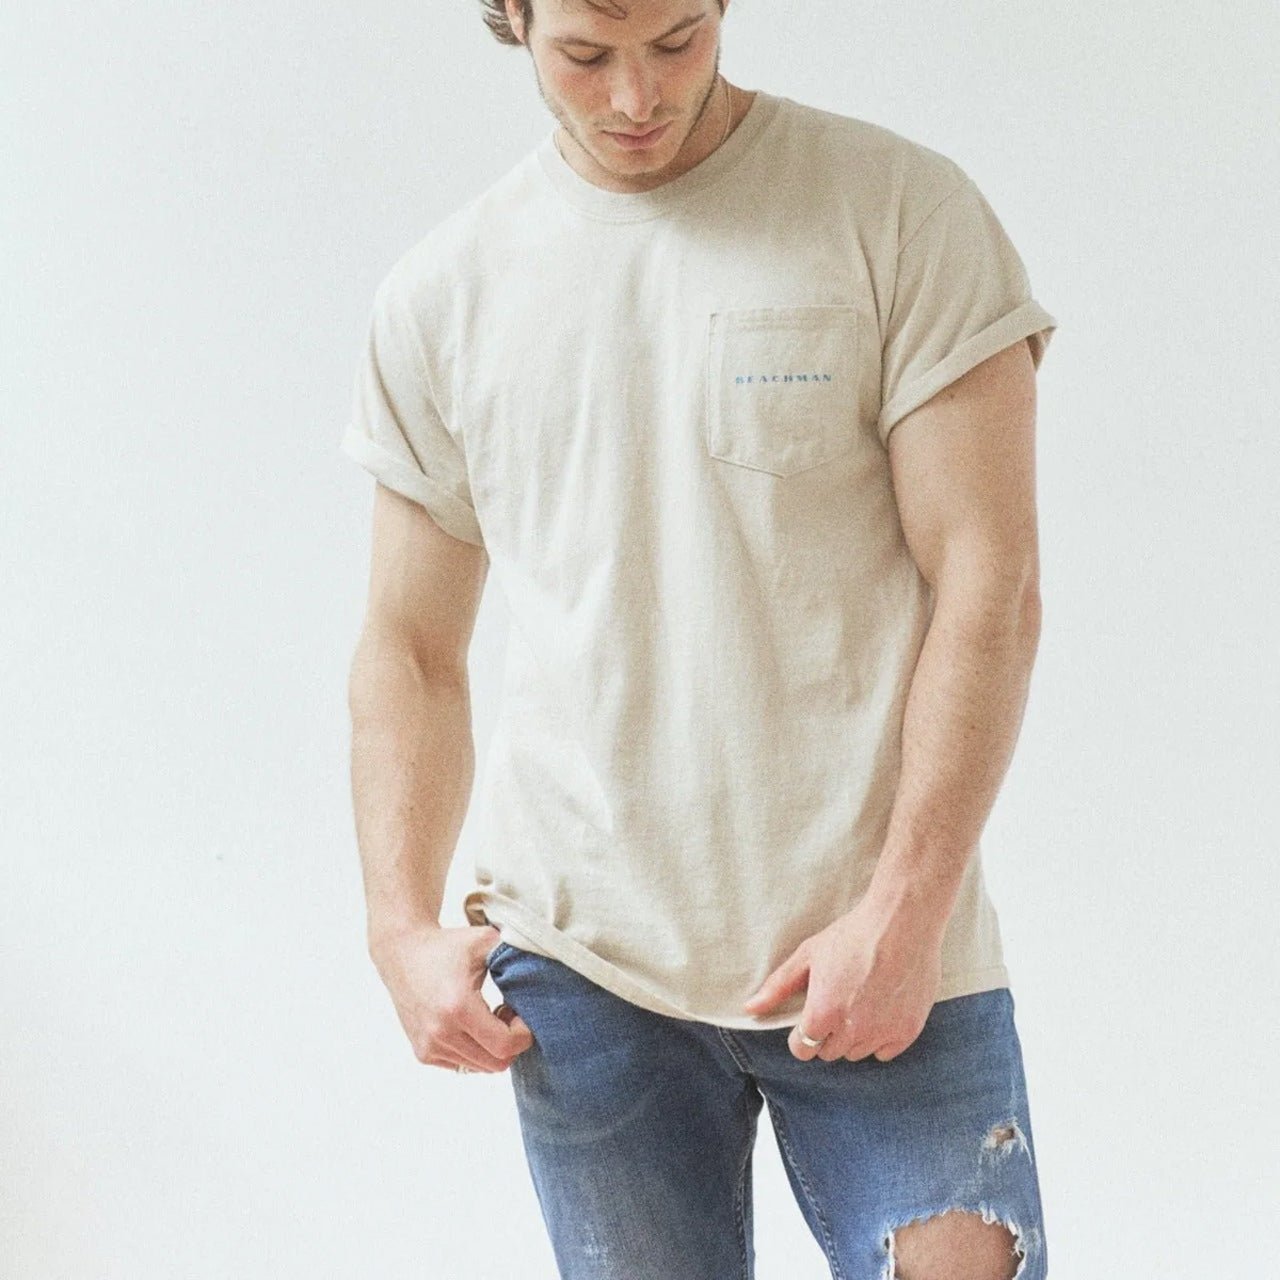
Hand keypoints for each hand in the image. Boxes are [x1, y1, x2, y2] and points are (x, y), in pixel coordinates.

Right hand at [371, 923, 534, 1072]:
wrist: (402, 952)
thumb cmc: (448, 945)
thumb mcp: (485, 941)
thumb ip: (516, 950)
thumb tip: (548, 956)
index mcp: (458, 1007)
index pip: (504, 1046)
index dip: (522, 1035)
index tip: (519, 1014)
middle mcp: (440, 1033)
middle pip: (496, 1063)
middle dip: (510, 1043)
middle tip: (508, 1015)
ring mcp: (429, 1046)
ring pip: (480, 1067)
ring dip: (492, 1048)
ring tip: (489, 1018)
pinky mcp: (422, 1053)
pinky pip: (462, 1066)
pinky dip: (474, 1051)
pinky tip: (470, 1025)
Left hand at [740, 891, 944, 1062]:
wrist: (902, 923)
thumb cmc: (852, 935)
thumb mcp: (808, 955)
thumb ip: (777, 987)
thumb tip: (750, 1008)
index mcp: (823, 1014)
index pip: (802, 1050)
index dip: (802, 1034)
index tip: (810, 1017)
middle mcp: (852, 1032)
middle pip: (829, 1052)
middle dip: (827, 1033)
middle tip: (837, 1001)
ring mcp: (882, 1033)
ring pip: (857, 1052)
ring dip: (854, 1036)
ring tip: (860, 1001)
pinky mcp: (907, 1031)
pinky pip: (884, 1052)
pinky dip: (880, 1037)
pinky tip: (880, 1009)